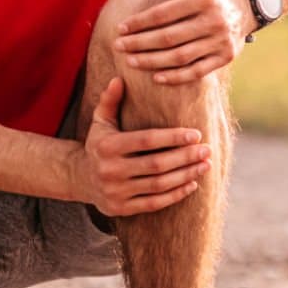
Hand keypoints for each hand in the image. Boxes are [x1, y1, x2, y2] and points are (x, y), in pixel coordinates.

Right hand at [70, 77, 210, 216]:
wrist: (80, 178)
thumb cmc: (99, 144)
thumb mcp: (101, 121)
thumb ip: (110, 100)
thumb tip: (119, 79)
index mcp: (107, 146)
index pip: (146, 140)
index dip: (173, 137)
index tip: (196, 134)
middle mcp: (110, 170)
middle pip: (156, 164)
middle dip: (185, 157)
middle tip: (207, 150)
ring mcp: (115, 192)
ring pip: (158, 185)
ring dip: (186, 175)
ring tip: (205, 165)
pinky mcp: (121, 209)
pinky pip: (154, 203)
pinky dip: (175, 195)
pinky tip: (193, 183)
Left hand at [116, 0, 250, 85]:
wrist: (241, 7)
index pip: (163, 14)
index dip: (138, 23)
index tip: (119, 29)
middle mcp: (216, 19)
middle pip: (169, 38)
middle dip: (139, 44)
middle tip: (118, 47)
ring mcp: (222, 41)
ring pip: (180, 57)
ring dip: (151, 62)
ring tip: (130, 62)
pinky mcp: (226, 57)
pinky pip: (197, 71)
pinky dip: (175, 77)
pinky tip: (155, 77)